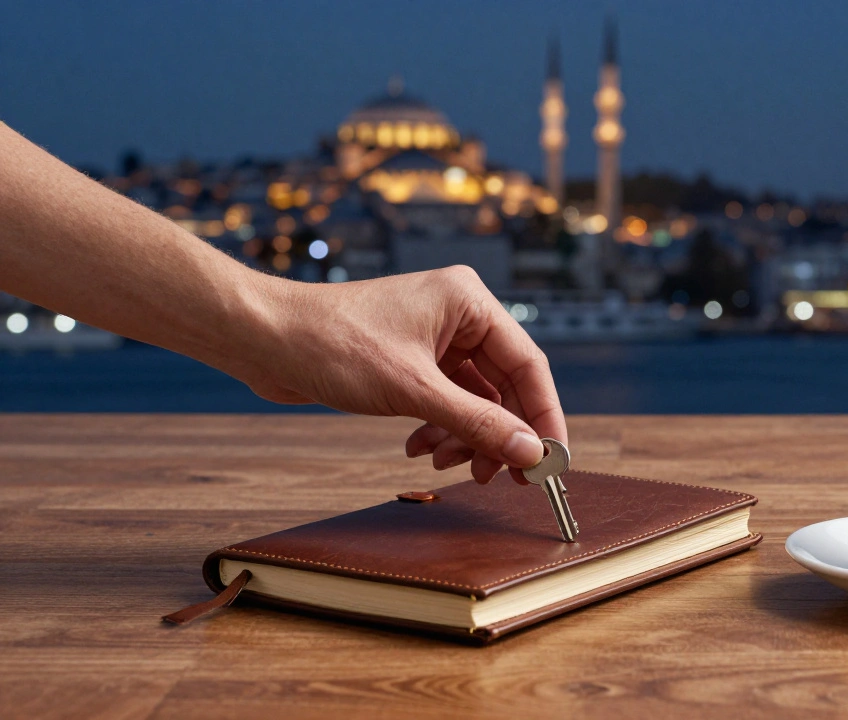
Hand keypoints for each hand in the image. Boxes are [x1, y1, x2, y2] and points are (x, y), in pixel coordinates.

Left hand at [242, 266, 564, 483]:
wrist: (264, 339)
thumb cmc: (332, 345)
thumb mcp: (414, 391)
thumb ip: (479, 423)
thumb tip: (530, 452)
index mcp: (469, 301)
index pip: (528, 364)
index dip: (544, 416)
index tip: (553, 460)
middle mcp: (458, 315)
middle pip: (504, 385)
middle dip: (500, 434)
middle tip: (504, 477)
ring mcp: (435, 337)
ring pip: (475, 398)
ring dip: (466, 437)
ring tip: (448, 464)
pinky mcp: (412, 360)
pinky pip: (446, 401)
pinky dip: (440, 429)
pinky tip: (419, 448)